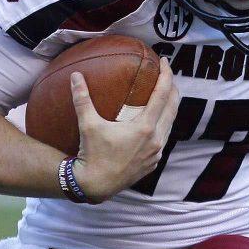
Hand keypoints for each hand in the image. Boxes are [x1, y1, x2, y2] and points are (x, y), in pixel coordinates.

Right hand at [69, 58, 179, 202]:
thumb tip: (75, 76)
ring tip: (164, 95)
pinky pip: (164, 139)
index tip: (165, 62)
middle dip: (172, 88)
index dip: (166, 76)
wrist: (95, 186)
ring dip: (169, 107)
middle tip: (167, 74)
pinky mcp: (153, 163)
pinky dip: (163, 125)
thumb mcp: (88, 125)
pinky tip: (155, 121)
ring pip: (170, 124)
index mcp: (144, 128)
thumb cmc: (92, 154)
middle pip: (172, 107)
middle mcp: (155, 140)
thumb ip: (82, 98)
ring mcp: (156, 153)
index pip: (162, 95)